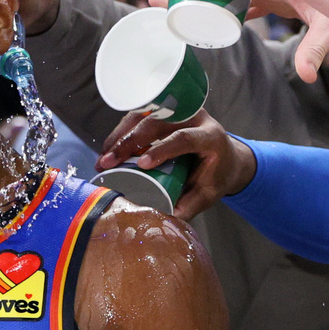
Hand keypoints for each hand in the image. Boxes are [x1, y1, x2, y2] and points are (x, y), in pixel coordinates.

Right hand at [96, 110, 256, 219]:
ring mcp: (177, 111)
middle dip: (129, 142)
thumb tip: (164, 218)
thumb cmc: (216, 175)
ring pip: (143, 116)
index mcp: (210, 136)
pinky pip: (138, 116)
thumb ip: (189, 205)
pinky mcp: (163, 111)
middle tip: (108, 162)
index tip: (141, 164)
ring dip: (119, 136)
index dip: (161, 149)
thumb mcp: (208, 193)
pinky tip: (108, 149)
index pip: (183, 138)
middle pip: (157, 123)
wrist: (225, 155)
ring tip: (103, 159)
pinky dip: (121, 132)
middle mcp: (194, 117)